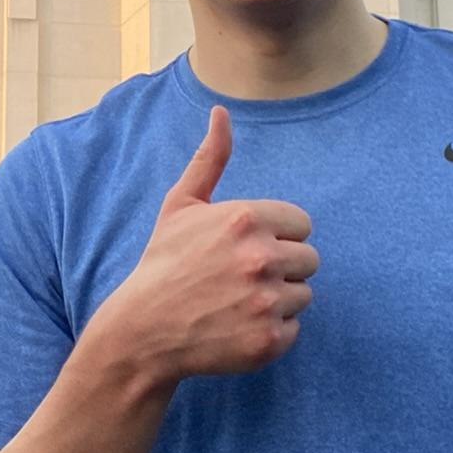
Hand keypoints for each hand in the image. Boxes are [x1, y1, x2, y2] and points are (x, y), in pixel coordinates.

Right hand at [91, 105, 317, 386]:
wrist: (144, 329)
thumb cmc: (165, 262)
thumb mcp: (181, 204)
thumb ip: (210, 158)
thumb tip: (221, 112)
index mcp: (246, 218)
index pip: (301, 224)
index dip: (276, 236)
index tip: (245, 249)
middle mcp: (262, 257)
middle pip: (309, 259)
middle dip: (280, 268)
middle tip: (240, 278)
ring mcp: (267, 301)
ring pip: (303, 295)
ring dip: (277, 299)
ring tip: (237, 302)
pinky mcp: (269, 340)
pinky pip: (294, 328)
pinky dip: (270, 331)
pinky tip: (238, 326)